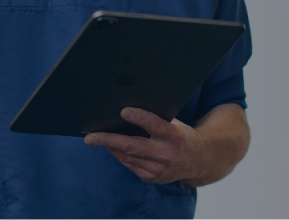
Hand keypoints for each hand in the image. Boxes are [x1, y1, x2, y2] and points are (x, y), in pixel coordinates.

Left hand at [82, 107, 206, 184]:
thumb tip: (124, 111)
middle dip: (108, 140)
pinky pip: (130, 164)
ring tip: (96, 138)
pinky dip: (120, 155)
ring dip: (110, 147)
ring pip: (127, 156)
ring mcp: (159, 169)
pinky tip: (113, 147)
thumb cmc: (181, 135)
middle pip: (132, 146)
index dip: (138, 118)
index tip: (122, 111)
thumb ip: (155, 119)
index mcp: (174, 136)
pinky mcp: (153, 177)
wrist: (199, 160)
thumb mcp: (174, 124)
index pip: (154, 125)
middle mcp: (166, 154)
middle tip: (89, 138)